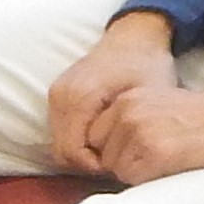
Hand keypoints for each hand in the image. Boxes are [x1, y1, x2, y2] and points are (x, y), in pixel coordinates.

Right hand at [43, 12, 181, 166]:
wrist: (134, 37)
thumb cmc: (146, 66)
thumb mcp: (148, 99)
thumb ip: (132, 130)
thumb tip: (123, 162)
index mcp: (81, 96)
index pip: (73, 151)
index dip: (95, 166)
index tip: (119, 166)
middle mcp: (61, 95)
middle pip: (61, 151)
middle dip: (87, 163)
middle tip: (116, 162)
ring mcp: (56, 94)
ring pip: (58, 143)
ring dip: (80, 153)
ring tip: (109, 150)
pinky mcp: (57, 95)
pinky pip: (59, 130)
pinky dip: (75, 141)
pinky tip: (100, 138)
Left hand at [81, 81, 203, 181]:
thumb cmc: (199, 116)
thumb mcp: (155, 103)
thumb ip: (128, 120)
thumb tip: (103, 151)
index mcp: (125, 100)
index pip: (95, 136)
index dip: (113, 150)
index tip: (135, 152)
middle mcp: (126, 113)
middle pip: (103, 155)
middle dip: (122, 162)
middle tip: (153, 158)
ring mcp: (139, 133)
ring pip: (116, 169)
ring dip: (135, 173)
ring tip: (164, 161)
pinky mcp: (154, 153)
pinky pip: (133, 179)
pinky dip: (147, 180)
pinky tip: (169, 167)